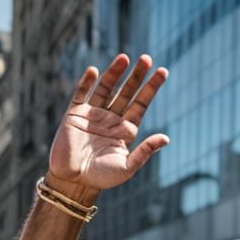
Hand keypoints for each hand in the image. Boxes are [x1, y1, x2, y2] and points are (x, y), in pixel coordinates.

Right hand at [47, 53, 168, 195]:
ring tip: (125, 58)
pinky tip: (94, 71)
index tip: (163, 71)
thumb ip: (145, 152)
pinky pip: (81, 94)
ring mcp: (92, 114)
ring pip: (105, 88)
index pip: (141, 104)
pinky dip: (86, 83)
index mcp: (125, 130)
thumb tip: (166, 138)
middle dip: (136, 76)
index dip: (151, 88)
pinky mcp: (74, 114)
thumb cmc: (102, 178)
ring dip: (114, 73)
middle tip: (147, 58)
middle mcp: (111, 118)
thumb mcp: (127, 167)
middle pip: (126, 92)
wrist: (73, 182)